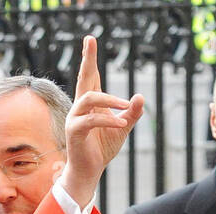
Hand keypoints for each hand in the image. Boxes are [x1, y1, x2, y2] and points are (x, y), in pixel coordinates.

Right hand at [59, 36, 144, 209]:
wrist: (89, 171)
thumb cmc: (102, 148)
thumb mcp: (123, 127)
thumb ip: (132, 112)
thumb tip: (140, 96)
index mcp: (90, 104)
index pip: (91, 76)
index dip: (90, 58)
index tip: (90, 39)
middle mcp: (80, 108)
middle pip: (83, 79)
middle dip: (87, 59)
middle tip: (90, 40)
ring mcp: (74, 119)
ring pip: (89, 99)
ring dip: (109, 100)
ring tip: (125, 107)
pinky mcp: (74, 132)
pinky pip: (91, 120)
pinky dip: (108, 119)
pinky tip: (122, 123)